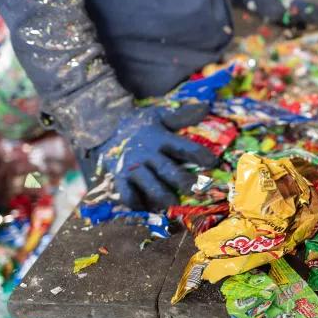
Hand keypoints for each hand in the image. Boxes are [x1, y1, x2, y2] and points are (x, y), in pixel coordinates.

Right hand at [90, 102, 216, 209]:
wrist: (103, 129)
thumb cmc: (140, 126)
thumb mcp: (159, 116)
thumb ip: (181, 116)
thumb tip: (206, 107)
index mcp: (160, 138)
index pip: (182, 146)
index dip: (198, 154)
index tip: (213, 162)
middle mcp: (147, 154)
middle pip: (166, 168)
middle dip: (182, 180)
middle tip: (196, 188)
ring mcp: (132, 167)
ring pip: (148, 183)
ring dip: (161, 195)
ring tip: (172, 204)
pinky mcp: (120, 179)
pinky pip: (127, 195)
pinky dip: (137, 204)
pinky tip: (149, 209)